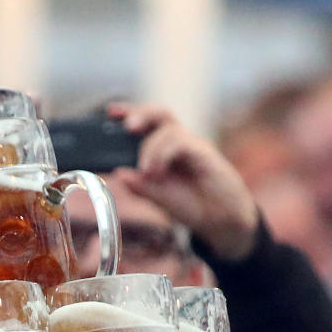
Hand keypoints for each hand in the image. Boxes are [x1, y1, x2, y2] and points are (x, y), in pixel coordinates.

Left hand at [108, 102, 261, 260]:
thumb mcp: (158, 198)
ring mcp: (192, 146)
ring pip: (167, 130)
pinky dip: (164, 155)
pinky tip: (157, 172)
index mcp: (164, 150)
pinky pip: (181, 143)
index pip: (147, 123)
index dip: (130, 113)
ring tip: (147, 172)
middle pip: (159, 114)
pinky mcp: (205, 153)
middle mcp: (178, 143)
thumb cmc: (191, 204)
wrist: (221, 220)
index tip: (110, 111)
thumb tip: (118, 173)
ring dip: (150, 149)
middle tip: (127, 126)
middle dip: (140, 114)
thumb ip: (140, 186)